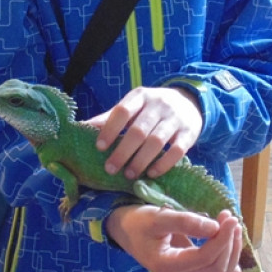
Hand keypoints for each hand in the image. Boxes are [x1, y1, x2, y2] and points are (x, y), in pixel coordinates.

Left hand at [88, 86, 202, 179]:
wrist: (189, 101)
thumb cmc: (152, 108)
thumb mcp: (132, 106)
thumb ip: (110, 118)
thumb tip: (81, 128)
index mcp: (140, 96)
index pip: (122, 111)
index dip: (110, 129)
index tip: (99, 147)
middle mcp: (159, 105)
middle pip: (138, 130)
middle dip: (123, 152)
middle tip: (110, 169)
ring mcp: (176, 118)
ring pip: (157, 141)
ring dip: (140, 160)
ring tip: (128, 174)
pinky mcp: (190, 132)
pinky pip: (177, 150)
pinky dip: (163, 164)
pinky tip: (151, 173)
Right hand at [105, 204, 242, 271]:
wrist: (124, 229)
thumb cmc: (138, 221)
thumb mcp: (157, 217)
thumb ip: (185, 221)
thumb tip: (215, 226)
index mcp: (167, 266)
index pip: (205, 258)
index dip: (222, 238)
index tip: (228, 217)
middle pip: (217, 269)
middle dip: (230, 243)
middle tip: (232, 217)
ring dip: (233, 251)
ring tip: (234, 226)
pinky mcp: (191, 271)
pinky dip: (236, 269)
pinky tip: (256, 270)